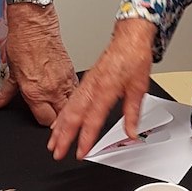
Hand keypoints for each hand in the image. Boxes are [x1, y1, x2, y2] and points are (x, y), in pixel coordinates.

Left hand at [0, 5, 77, 125]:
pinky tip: (65, 92)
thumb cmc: (22, 44)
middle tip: (51, 115)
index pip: (45, 121)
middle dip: (57, 119)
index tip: (40, 117)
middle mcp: (51, 90)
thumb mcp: (11, 72)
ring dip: (67, 108)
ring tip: (60, 106)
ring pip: (72, 106)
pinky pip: (76, 91)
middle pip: (62, 118)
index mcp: (34, 93)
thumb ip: (4, 94)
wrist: (35, 26)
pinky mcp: (73, 72)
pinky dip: (72, 95)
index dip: (42, 122)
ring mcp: (65, 82)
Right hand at [48, 18, 156, 160]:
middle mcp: (92, 87)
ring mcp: (87, 84)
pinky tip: (57, 123)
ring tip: (51, 142)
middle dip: (63, 136)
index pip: (93, 119)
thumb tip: (132, 133)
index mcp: (106, 89)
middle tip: (56, 152)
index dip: (86, 138)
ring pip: (68, 108)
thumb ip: (133, 113)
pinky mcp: (85, 81)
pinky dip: (61, 114)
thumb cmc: (134, 58)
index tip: (80, 153)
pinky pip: (70, 100)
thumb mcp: (140, 87)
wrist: (129, 38)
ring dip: (58, 127)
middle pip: (74, 116)